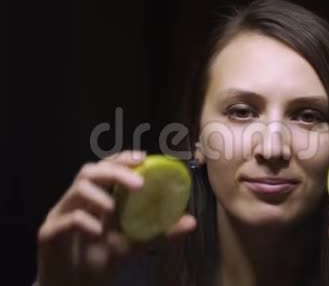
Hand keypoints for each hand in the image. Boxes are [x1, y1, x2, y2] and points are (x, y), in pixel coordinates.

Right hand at [35, 151, 195, 285]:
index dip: (122, 159)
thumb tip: (191, 221)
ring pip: (76, 189)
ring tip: (113, 210)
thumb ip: (160, 232)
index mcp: (96, 196)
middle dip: (115, 171)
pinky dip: (84, 222)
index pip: (107, 167)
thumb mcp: (136, 244)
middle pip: (90, 171)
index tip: (142, 158)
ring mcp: (60, 215)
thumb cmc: (102, 259)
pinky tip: (97, 234)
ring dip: (99, 196)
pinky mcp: (48, 234)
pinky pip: (65, 219)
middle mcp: (77, 200)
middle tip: (138, 185)